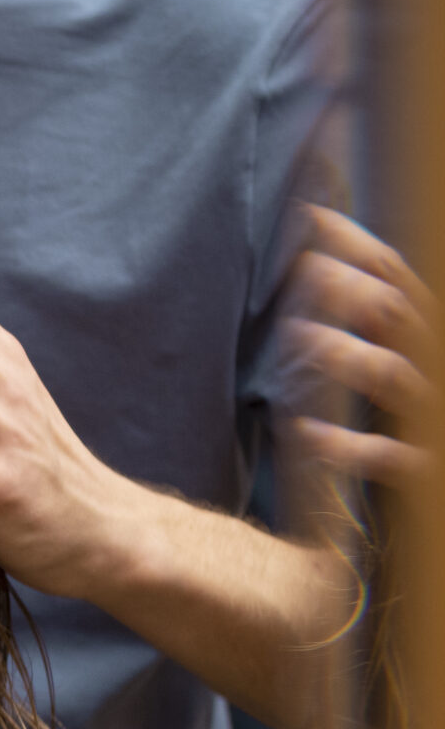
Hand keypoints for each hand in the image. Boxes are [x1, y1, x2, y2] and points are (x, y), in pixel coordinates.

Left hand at [283, 204, 435, 488]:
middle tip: (303, 266)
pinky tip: (303, 434)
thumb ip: (354, 321)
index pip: (395, 276)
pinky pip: (392, 459)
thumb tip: (303, 263)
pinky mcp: (425, 474)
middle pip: (400, 315)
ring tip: (297, 336)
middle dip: (353, 288)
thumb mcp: (376, 369)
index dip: (355, 242)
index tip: (307, 214)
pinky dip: (347, 446)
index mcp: (421, 339)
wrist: (429, 514)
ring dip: (347, 353)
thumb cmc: (394, 433)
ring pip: (399, 377)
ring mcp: (431, 423)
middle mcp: (432, 371)